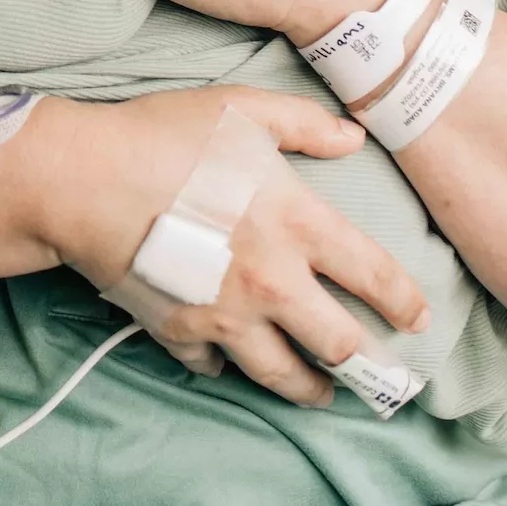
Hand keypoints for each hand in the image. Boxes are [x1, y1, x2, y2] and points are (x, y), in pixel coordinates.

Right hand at [36, 83, 428, 407]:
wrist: (85, 181)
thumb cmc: (165, 137)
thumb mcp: (242, 110)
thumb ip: (304, 124)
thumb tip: (353, 136)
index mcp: (298, 224)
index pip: (374, 275)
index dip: (406, 302)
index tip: (421, 319)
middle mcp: (273, 282)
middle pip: (339, 344)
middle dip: (370, 368)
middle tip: (387, 382)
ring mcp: (226, 316)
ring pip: (283, 374)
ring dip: (309, 389)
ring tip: (323, 395)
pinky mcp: (180, 334)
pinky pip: (214, 366)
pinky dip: (226, 367)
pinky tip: (232, 364)